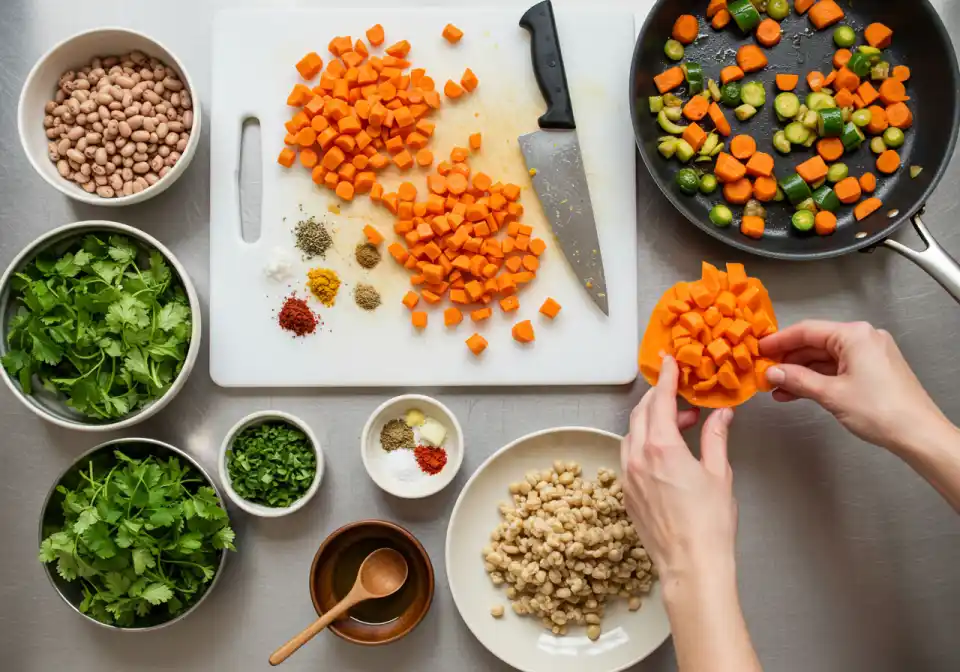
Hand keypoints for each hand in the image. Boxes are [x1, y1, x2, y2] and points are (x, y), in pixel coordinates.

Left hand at [621, 356, 737, 583]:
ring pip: (632, 434)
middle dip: (659, 398)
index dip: (667, 378)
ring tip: (681, 427)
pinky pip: (629, 456)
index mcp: (661, 447)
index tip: (670, 362)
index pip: (661, 400)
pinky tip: (665, 453)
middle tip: (681, 395)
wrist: (691, 566)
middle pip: (641, 413)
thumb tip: (721, 415)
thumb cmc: (709, 525)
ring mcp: (628, 476)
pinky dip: (644, 444)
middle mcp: (638, 458)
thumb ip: (716, 437)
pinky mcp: (626, 494)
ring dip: (652, 422)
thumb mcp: (720, 474)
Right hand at [760, 320, 950, 453]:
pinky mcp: (872, 371)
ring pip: (825, 359)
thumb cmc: (880, 410)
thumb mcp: (830, 393)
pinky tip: (797, 393)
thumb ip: (797, 379)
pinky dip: (817, 380)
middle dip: (789, 360)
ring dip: (801, 373)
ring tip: (777, 388)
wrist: (918, 434)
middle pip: (815, 344)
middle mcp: (863, 338)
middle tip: (765, 373)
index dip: (779, 341)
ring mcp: (869, 355)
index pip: (807, 331)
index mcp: (854, 335)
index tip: (759, 350)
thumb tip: (772, 372)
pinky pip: (837, 369)